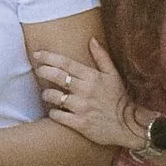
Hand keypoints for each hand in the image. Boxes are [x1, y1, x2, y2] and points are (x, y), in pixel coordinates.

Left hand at [33, 34, 142, 148]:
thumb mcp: (113, 75)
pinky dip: (53, 112)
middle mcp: (85, 90)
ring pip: (54, 97)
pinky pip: (57, 115)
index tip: (37, 54)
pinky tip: (55, 111)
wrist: (128, 125)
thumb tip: (92, 39)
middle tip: (38, 70)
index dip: (48, 57)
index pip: (66, 63)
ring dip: (47, 94)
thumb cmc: (119, 98)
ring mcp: (81, 107)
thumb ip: (101, 56)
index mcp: (92, 77)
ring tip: (47, 94)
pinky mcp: (79, 124)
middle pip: (57, 76)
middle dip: (43, 71)